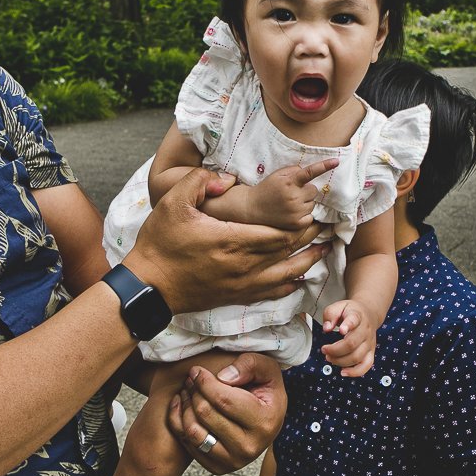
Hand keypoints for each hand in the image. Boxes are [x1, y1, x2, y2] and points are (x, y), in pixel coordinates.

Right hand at [127, 167, 327, 313]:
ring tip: (323, 251)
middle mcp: (243, 266)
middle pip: (288, 252)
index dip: (300, 225)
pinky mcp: (235, 297)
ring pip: (286, 276)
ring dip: (307, 262)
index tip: (314, 213)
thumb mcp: (173, 203)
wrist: (148, 287)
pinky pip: (271, 293)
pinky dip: (289, 286)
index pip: (279, 233)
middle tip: (327, 227)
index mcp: (232, 241)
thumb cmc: (159, 244)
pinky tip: (298, 281)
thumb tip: (226, 178)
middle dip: (309, 239)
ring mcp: (241, 285)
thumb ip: (199, 181)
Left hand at [166, 352, 285, 473]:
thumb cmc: (265, 392)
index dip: (204, 381)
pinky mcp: (217, 467)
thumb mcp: (267, 370)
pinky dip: (179, 422)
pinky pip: (187, 443)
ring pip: (193, 432)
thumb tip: (223, 377)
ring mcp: (232, 461)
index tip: (196, 370)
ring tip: (187, 391)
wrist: (266, 421)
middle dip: (193, 391)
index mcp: (264, 423)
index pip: (223, 400)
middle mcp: (249, 447)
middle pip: (205, 414)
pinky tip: (183, 405)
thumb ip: (250, 365)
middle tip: (191, 379)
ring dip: (185, 406)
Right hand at [248, 158, 338, 229]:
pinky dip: (304, 214)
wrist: (252, 208)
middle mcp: (293, 197)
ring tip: (289, 203)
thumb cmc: (267, 188)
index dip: (324, 166)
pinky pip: (311, 216)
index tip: (336, 161)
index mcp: (288, 182)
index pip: (309, 172)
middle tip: (292, 193)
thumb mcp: (278, 175)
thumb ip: (294, 170)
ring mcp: (295, 211)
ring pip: (313, 204)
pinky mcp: (296, 224)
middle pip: (314, 190)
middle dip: (306, 190)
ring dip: (305, 203)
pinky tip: (292, 212)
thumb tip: (310, 173)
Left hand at [321, 300, 375, 376]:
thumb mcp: (338, 306)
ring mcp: (369, 342)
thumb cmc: (350, 311)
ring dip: (340, 361)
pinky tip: (343, 372)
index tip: (341, 330)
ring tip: (329, 358)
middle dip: (335, 350)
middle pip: (352, 343)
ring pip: (357, 357)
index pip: (354, 320)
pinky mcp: (371, 352)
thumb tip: (327, 328)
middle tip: (324, 350)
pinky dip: (355, 372)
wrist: (369, 313)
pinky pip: (366, 366)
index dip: (348, 325)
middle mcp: (365, 330)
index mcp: (357, 316)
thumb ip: (330, 314)